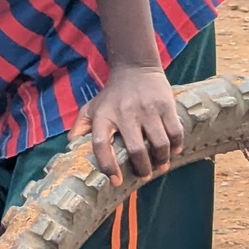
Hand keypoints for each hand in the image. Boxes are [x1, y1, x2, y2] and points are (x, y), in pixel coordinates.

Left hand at [75, 63, 183, 180]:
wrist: (135, 68)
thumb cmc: (112, 95)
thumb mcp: (91, 108)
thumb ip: (80, 128)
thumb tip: (71, 148)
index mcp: (103, 116)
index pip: (100, 144)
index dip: (107, 165)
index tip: (115, 180)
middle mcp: (124, 113)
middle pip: (135, 149)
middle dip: (142, 169)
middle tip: (144, 175)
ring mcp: (147, 109)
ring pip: (159, 144)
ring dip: (161, 160)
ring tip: (160, 166)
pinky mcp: (165, 105)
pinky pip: (175, 132)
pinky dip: (176, 146)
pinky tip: (174, 151)